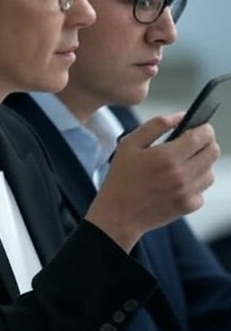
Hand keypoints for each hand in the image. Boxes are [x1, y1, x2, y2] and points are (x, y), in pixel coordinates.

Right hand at [88, 114, 217, 250]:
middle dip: (205, 144)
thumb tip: (181, 116)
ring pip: (210, 171)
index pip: (203, 136)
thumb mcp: (129, 144)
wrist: (118, 214)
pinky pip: (203, 189)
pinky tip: (177, 184)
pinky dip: (194, 184)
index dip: (203, 129)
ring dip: (200, 165)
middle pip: (213, 151)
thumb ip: (156, 125)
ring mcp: (187, 191)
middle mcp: (181, 174)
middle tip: (191, 146)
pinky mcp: (189, 205)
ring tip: (182, 166)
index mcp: (167, 156)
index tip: (197, 129)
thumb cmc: (120, 179)